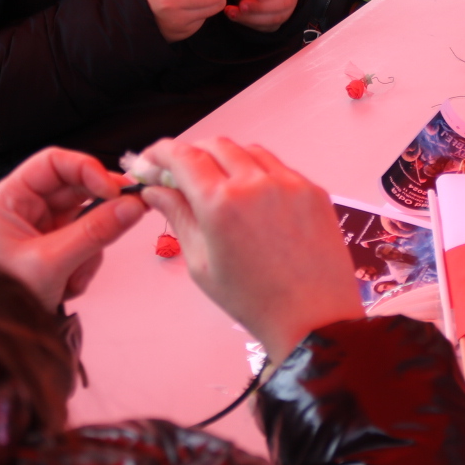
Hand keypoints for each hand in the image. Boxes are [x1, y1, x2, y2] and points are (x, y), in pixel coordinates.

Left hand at [0, 147, 147, 310]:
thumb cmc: (4, 297)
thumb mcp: (51, 263)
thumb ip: (94, 233)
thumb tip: (134, 206)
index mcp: (11, 199)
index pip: (53, 163)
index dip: (87, 169)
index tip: (115, 189)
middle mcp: (26, 207)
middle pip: (76, 188)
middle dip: (101, 208)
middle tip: (133, 212)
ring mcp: (43, 227)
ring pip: (87, 217)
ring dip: (92, 245)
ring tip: (75, 275)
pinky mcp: (55, 247)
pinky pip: (87, 241)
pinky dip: (86, 263)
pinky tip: (69, 286)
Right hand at [137, 137, 364, 361]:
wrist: (314, 318)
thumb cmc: (256, 301)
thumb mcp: (202, 264)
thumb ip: (179, 218)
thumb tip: (156, 192)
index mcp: (221, 204)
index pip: (183, 157)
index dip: (160, 152)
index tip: (150, 160)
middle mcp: (256, 184)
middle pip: (215, 145)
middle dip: (191, 153)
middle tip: (179, 174)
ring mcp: (288, 183)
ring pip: (248, 151)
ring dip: (225, 158)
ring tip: (215, 184)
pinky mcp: (312, 190)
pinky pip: (277, 166)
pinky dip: (256, 171)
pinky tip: (251, 196)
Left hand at [226, 0, 300, 31]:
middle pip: (284, 3)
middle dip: (261, 6)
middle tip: (242, 5)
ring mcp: (286, 9)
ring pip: (276, 18)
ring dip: (252, 17)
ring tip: (233, 12)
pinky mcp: (276, 21)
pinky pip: (267, 27)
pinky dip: (250, 23)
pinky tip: (235, 16)